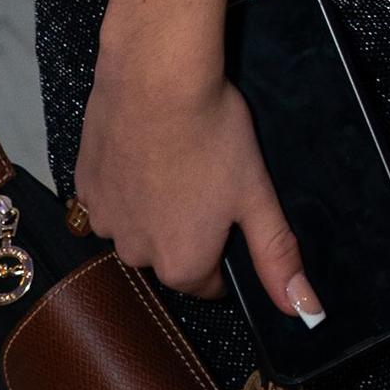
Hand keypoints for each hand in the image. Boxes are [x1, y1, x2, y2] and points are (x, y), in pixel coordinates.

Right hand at [75, 50, 323, 320]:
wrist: (157, 77)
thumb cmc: (214, 135)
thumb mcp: (257, 196)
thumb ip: (276, 257)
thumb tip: (305, 312)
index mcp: (182, 265)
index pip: (209, 282)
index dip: (225, 250)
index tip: (232, 214)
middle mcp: (136, 254)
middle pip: (169, 255)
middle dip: (187, 229)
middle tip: (207, 180)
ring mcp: (104, 219)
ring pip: (136, 228)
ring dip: (153, 208)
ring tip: (177, 161)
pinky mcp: (84, 185)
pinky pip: (109, 199)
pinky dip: (126, 183)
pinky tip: (146, 150)